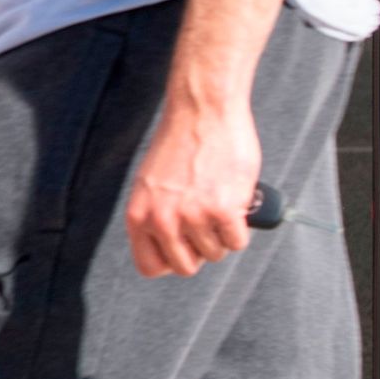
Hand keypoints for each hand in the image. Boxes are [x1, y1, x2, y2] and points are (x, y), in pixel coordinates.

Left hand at [124, 97, 260, 276]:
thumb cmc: (181, 143)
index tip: (182, 249)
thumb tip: (170, 246)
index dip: (169, 261)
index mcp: (139, 214)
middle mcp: (162, 220)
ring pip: (215, 254)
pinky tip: (234, 203)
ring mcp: (193, 217)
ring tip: (218, 202)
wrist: (202, 111)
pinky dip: (241, 227)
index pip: (149, 266)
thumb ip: (156, 215)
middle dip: (199, 251)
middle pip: (185, 267)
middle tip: (206, 225)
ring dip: (221, 234)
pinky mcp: (224, 211)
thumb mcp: (151, 183)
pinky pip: (237, 242)